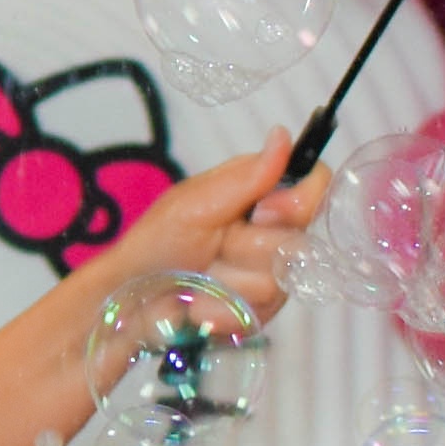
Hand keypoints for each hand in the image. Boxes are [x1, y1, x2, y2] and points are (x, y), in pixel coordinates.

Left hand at [78, 132, 329, 341]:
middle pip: (299, 238)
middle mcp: (274, 230)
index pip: (315, 184)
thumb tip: (283, 135)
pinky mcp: (263, 310)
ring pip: (278, 278)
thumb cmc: (155, 242)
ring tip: (200, 274)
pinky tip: (201, 302)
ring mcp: (272, 273)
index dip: (297, 202)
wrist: (129, 298)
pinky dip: (223, 306)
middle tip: (212, 246)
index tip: (261, 213)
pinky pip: (261, 309)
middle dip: (246, 246)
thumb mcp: (195, 204)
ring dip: (228, 279)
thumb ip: (245, 178)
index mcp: (259, 191)